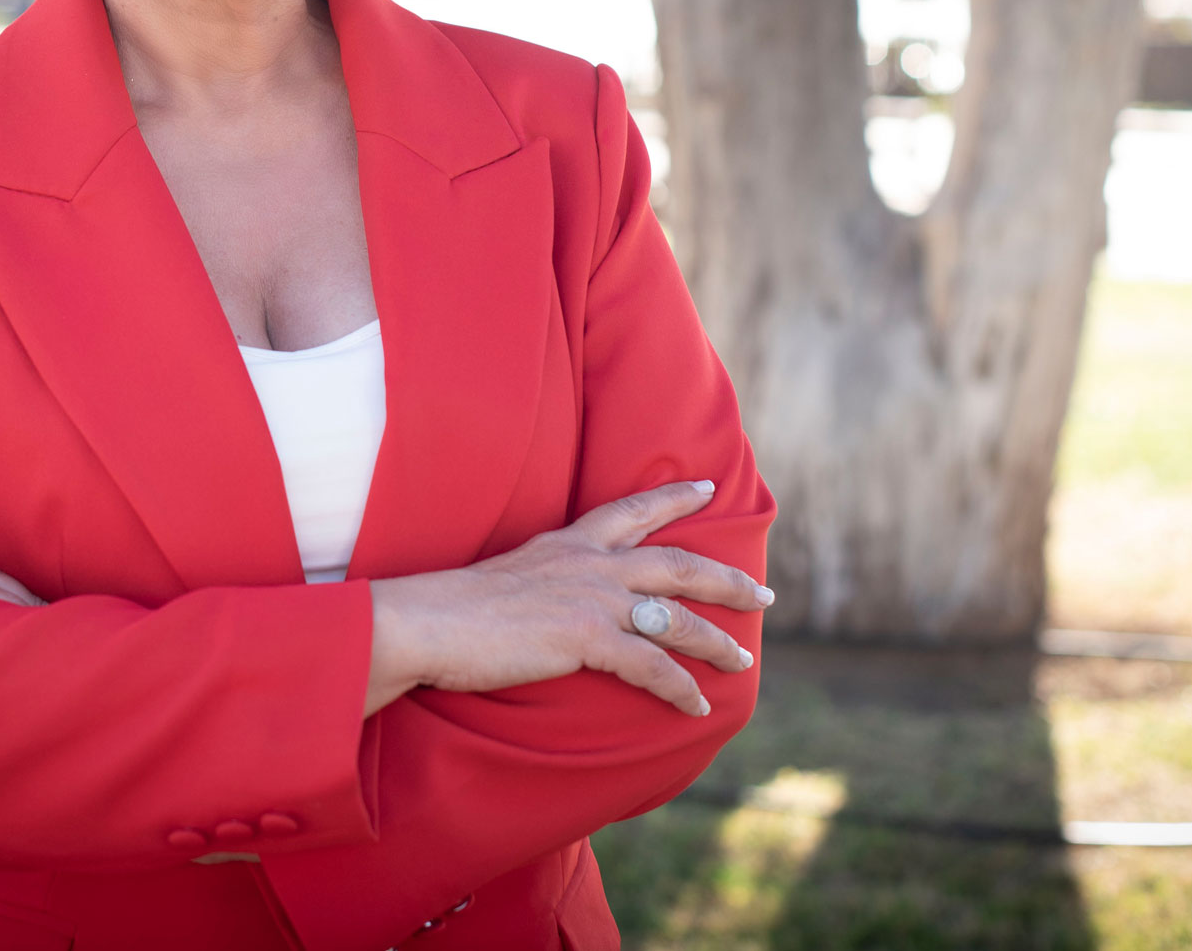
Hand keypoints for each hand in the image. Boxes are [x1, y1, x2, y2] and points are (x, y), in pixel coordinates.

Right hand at [365, 480, 772, 717]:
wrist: (427, 622)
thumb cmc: (451, 608)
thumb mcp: (505, 577)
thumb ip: (541, 581)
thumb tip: (550, 603)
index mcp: (567, 542)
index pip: (631, 509)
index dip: (672, 497)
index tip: (704, 486)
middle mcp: (589, 563)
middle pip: (677, 563)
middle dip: (726, 579)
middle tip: (764, 593)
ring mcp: (591, 599)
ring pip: (677, 617)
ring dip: (717, 640)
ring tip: (742, 660)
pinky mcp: (587, 639)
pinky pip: (652, 667)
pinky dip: (680, 688)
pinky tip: (696, 705)